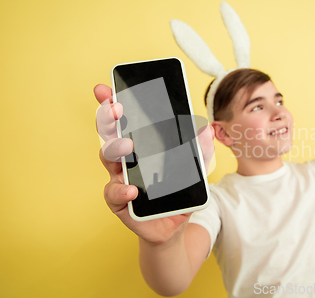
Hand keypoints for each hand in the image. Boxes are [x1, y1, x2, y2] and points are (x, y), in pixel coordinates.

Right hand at [93, 84, 214, 245]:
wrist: (174, 225)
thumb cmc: (178, 192)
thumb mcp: (194, 170)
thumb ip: (199, 151)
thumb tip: (206, 131)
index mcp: (140, 146)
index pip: (124, 121)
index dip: (113, 104)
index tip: (108, 90)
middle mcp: (125, 159)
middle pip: (110, 134)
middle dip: (108, 118)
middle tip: (114, 109)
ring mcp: (120, 178)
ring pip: (108, 159)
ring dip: (116, 150)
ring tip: (127, 147)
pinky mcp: (120, 201)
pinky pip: (114, 193)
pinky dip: (121, 190)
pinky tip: (131, 190)